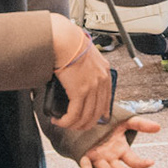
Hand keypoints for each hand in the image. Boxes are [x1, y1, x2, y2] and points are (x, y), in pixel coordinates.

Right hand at [50, 15, 112, 129]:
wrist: (65, 40)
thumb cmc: (70, 44)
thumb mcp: (86, 56)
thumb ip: (87, 69)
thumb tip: (78, 80)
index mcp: (104, 72)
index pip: (106, 100)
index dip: (99, 114)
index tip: (94, 120)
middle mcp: (101, 81)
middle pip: (97, 112)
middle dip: (86, 123)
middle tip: (76, 126)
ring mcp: (92, 87)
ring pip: (86, 116)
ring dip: (74, 125)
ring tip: (65, 124)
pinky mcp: (80, 91)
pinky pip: (75, 114)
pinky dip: (67, 121)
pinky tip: (60, 121)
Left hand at [77, 117, 160, 167]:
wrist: (88, 119)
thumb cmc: (108, 123)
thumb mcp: (125, 122)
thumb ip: (141, 124)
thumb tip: (158, 127)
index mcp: (121, 150)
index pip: (134, 162)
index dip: (142, 164)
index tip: (151, 162)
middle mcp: (111, 157)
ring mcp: (98, 158)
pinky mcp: (85, 155)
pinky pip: (86, 166)